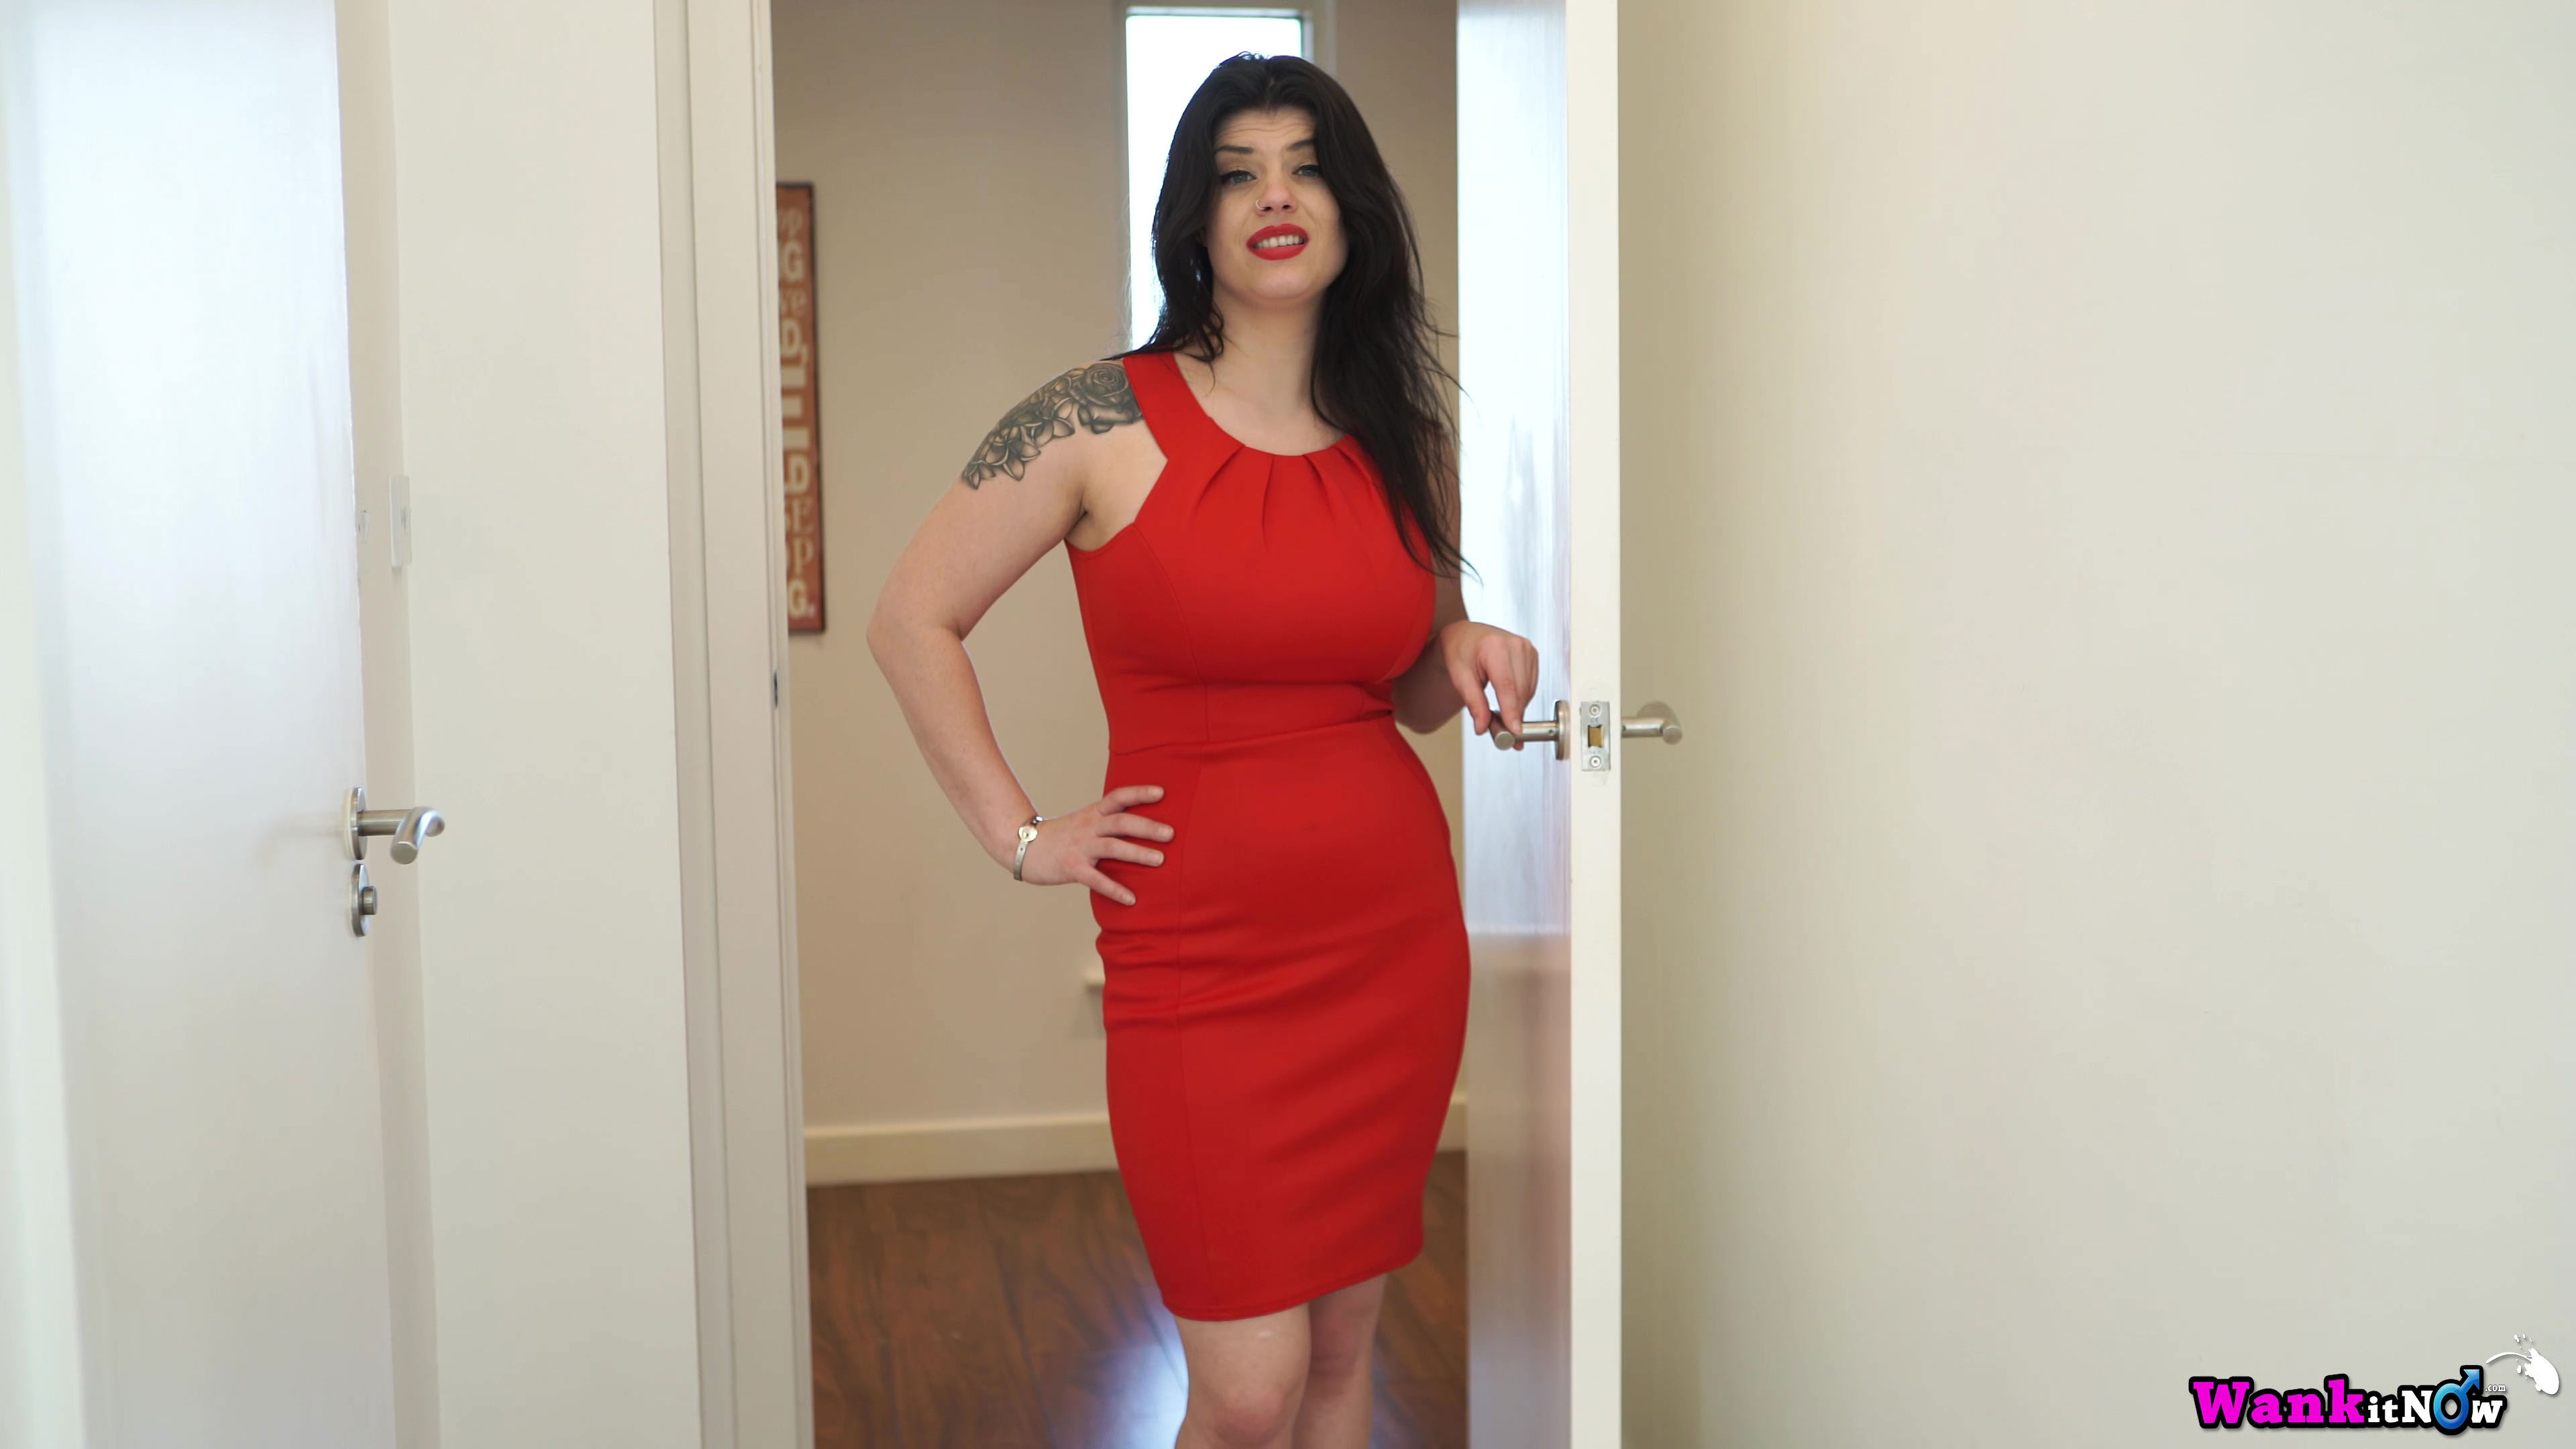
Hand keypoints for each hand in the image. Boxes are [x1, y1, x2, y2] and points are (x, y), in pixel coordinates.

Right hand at [1011, 784, 1173, 904]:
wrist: (1024, 847)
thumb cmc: (1061, 837)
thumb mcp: (1084, 822)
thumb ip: (1107, 822)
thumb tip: (1142, 826)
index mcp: (1093, 814)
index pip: (1118, 797)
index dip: (1139, 793)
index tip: (1162, 793)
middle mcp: (1089, 827)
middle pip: (1121, 822)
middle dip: (1147, 827)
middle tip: (1170, 834)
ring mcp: (1080, 847)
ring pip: (1112, 847)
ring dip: (1137, 853)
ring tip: (1160, 860)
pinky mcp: (1071, 868)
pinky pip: (1096, 879)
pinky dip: (1114, 889)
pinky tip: (1131, 899)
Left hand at [1438, 620, 1539, 745]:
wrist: (1466, 634)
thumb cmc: (1460, 651)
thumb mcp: (1459, 677)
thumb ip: (1473, 702)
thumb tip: (1483, 727)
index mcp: (1495, 647)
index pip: (1507, 685)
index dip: (1512, 710)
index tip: (1514, 730)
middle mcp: (1515, 645)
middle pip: (1520, 690)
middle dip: (1513, 715)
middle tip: (1504, 735)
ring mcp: (1527, 648)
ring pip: (1528, 691)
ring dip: (1517, 708)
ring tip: (1500, 715)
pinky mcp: (1532, 654)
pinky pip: (1531, 686)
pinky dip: (1521, 698)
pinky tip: (1507, 700)